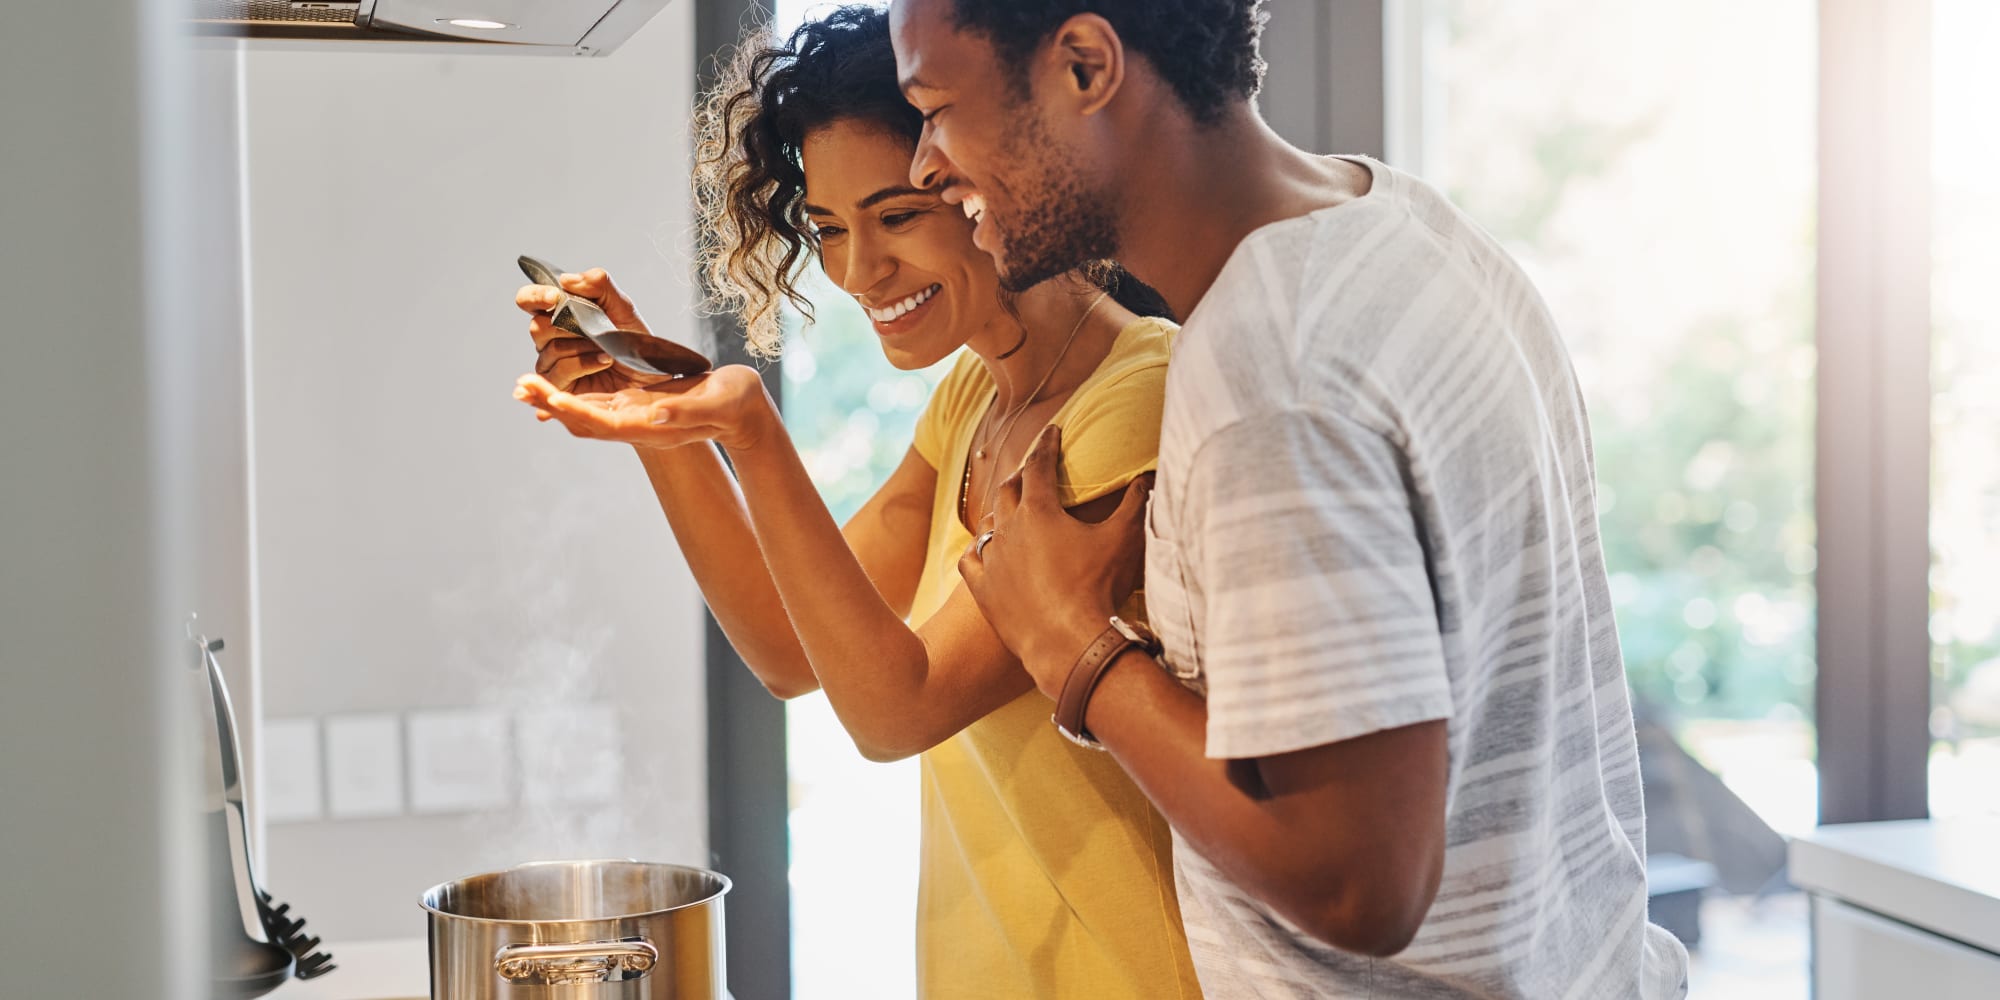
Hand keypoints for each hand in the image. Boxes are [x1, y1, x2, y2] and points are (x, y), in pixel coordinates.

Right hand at [514, 268, 675, 393]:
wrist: (649, 375)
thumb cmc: (633, 341)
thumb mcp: (623, 307)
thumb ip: (598, 285)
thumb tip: (566, 280)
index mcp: (558, 313)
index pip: (528, 300)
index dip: (535, 297)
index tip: (554, 296)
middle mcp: (549, 338)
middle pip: (538, 326)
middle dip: (571, 326)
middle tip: (596, 329)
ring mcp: (550, 363)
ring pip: (552, 349)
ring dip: (584, 346)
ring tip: (607, 348)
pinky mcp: (558, 386)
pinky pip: (561, 370)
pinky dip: (586, 363)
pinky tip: (604, 361)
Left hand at [514, 365, 777, 451]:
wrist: (745, 411)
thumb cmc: (736, 405)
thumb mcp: (717, 404)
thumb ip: (686, 411)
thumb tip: (655, 412)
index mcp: (653, 427)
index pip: (603, 422)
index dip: (572, 410)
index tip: (546, 395)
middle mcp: (637, 424)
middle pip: (584, 419)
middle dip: (550, 404)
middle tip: (519, 385)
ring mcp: (635, 415)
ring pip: (584, 411)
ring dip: (554, 399)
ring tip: (525, 384)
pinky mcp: (637, 403)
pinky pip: (596, 402)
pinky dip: (571, 393)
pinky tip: (554, 381)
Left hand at [957, 425, 1152, 697]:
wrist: (1068, 643)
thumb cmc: (1098, 587)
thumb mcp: (1124, 539)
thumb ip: (1135, 503)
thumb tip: (1146, 477)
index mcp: (1040, 509)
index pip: (1040, 465)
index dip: (1047, 445)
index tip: (1053, 431)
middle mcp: (1009, 528)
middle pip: (1009, 489)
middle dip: (1021, 474)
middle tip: (1031, 469)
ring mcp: (993, 560)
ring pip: (989, 524)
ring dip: (1000, 512)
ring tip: (1010, 509)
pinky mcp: (984, 590)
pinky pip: (972, 560)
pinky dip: (978, 550)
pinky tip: (983, 550)